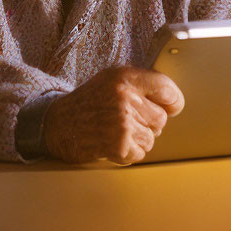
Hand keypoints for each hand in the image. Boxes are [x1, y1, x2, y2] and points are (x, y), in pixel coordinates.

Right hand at [43, 66, 184, 164]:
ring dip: (139, 139)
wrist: (57, 124)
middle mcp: (125, 98)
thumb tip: (172, 96)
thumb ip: (140, 82)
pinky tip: (112, 142)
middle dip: (149, 122)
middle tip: (129, 120)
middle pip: (161, 117)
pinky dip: (129, 152)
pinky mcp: (119, 145)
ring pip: (152, 137)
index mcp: (126, 77)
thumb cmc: (88, 101)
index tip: (171, 106)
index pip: (167, 88)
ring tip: (117, 130)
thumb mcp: (112, 79)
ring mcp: (122, 122)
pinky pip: (140, 153)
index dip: (173, 101)